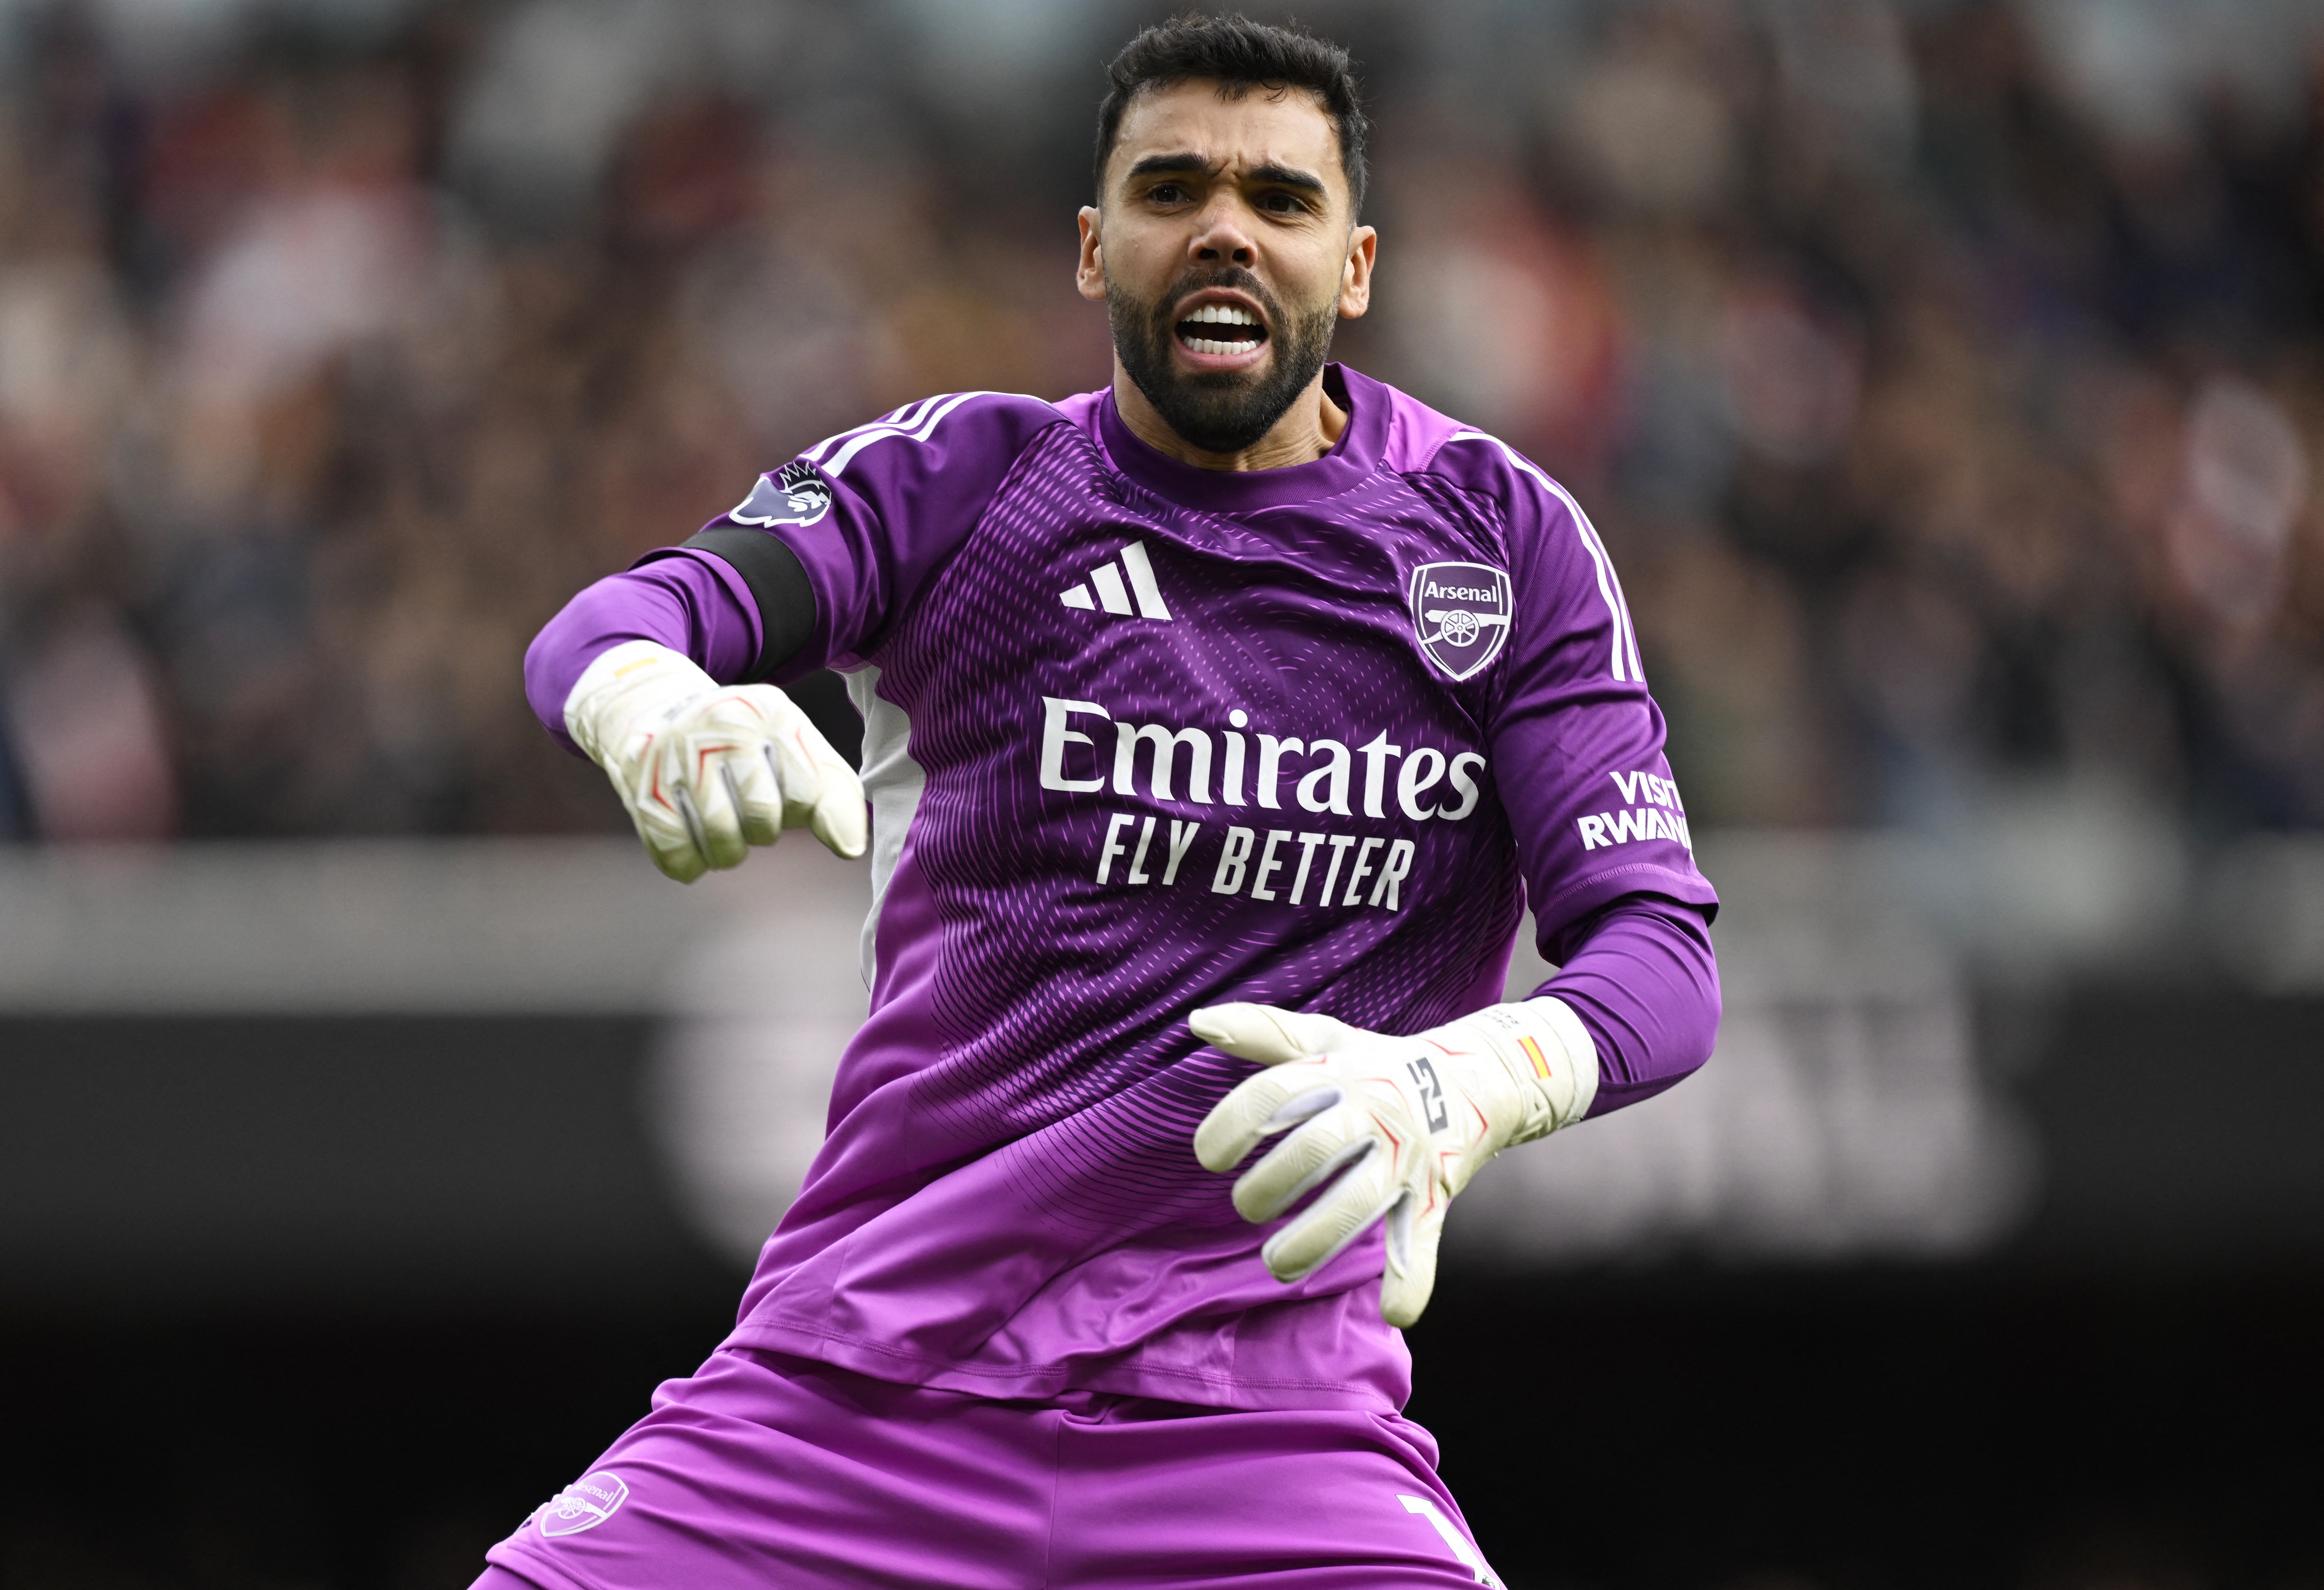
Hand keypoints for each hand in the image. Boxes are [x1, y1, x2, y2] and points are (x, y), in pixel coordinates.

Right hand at [563, 640, 867, 881]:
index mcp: (768, 712)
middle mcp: (720, 727)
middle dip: (763, 830)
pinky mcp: (641, 791)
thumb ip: (836, 794)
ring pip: (721, 846)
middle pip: (763, 822)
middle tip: (746, 809)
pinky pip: (679, 858)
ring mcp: (676, 758)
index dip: (800, 810)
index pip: (805, 795)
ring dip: (727, 851)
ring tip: (721, 823)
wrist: (654, 707)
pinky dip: (691, 863)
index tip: (783, 794)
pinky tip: (691, 835)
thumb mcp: (797, 746)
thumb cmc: (743, 741)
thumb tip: (849, 847)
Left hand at [1191, 998, 1595, 1325]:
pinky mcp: (1433, 1195)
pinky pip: (1423, 1239)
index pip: (1273, 1093)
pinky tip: (1394, 1310)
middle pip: (1314, 1149)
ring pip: (1361, 1201)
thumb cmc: (1379, 1065)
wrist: (1477, 1078)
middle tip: (1249, 1206)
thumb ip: (1263, 1033)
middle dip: (1269, 1187)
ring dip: (1315, 1238)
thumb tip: (1198, 1022)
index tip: (1210, 1158)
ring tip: (1277, 1265)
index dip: (1232, 1125)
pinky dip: (1413, 1278)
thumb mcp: (1325, 1041)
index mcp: (1339, 1074)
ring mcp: (1406, 1157)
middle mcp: (1373, 1112)